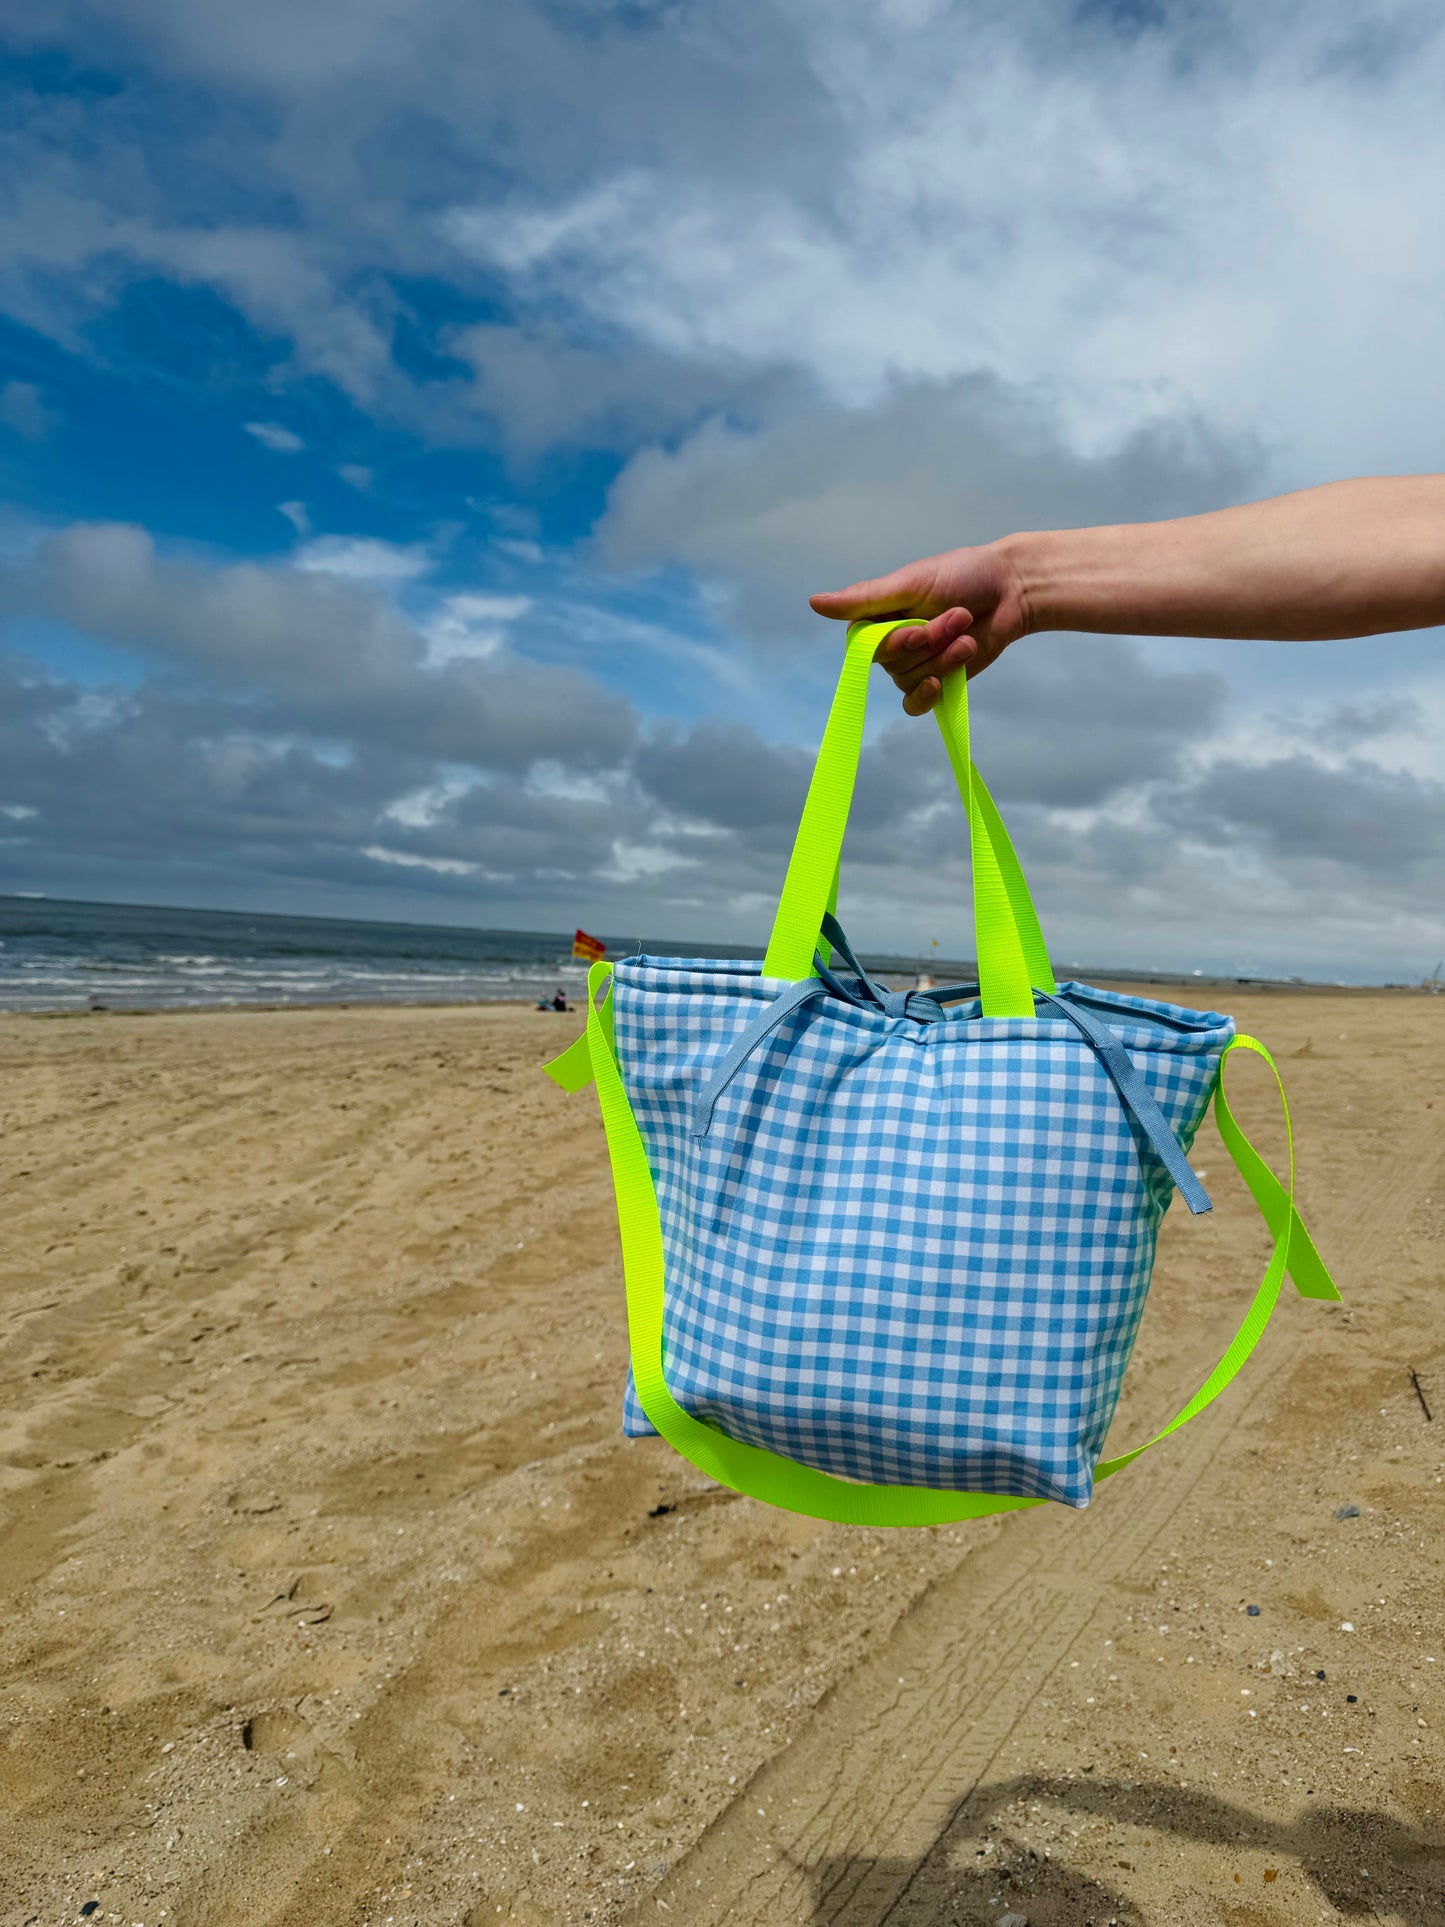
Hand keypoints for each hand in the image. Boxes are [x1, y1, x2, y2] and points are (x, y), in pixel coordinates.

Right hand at [809, 541, 1027, 713]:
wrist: (1012, 591)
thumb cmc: (963, 575)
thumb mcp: (910, 582)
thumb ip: (864, 598)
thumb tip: (813, 602)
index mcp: (879, 615)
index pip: (863, 644)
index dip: (892, 643)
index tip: (919, 629)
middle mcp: (892, 642)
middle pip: (891, 663)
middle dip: (929, 642)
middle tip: (959, 616)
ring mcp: (915, 664)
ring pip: (910, 680)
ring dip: (943, 659)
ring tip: (968, 633)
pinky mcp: (937, 682)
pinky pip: (916, 704)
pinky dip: (927, 696)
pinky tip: (941, 683)